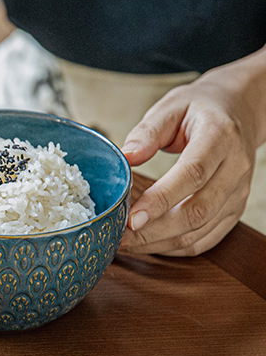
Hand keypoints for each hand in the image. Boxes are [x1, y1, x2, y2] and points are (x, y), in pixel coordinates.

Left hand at [120, 47, 265, 255]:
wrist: (238, 112)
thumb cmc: (199, 110)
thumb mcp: (171, 107)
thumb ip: (148, 131)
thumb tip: (127, 156)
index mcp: (219, 137)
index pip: (192, 174)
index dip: (160, 200)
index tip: (130, 218)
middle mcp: (235, 168)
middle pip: (197, 211)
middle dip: (154, 230)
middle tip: (118, 237)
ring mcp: (237, 193)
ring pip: (199, 231)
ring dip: (159, 243)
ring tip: (126, 243)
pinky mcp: (233, 211)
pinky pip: (204, 240)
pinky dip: (174, 248)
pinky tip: (148, 244)